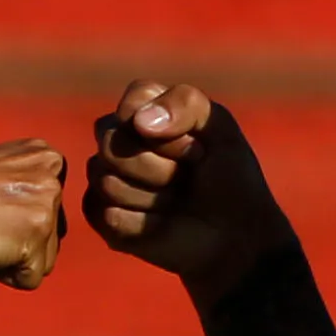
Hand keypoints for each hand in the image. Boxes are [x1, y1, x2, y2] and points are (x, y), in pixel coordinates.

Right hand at [0, 139, 67, 289]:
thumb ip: (22, 195)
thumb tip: (36, 229)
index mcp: (43, 155)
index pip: (51, 210)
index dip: (15, 221)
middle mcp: (51, 175)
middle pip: (53, 236)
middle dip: (18, 243)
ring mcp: (46, 205)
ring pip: (44, 260)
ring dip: (10, 259)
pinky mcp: (35, 237)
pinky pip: (30, 279)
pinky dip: (4, 275)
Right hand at [84, 81, 294, 290]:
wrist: (234, 233)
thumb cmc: (228, 176)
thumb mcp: (220, 128)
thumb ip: (184, 103)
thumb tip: (139, 122)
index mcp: (144, 109)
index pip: (132, 103)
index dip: (167, 133)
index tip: (198, 150)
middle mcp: (118, 138)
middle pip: (111, 143)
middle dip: (158, 168)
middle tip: (185, 179)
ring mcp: (105, 176)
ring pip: (108, 182)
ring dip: (154, 198)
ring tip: (175, 201)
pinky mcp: (101, 215)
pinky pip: (107, 215)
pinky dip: (142, 223)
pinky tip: (160, 223)